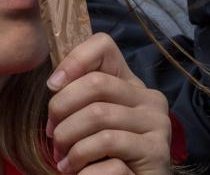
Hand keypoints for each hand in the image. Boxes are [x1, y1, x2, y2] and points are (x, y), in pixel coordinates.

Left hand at [47, 33, 171, 173]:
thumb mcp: (87, 120)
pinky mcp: (157, 151)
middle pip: (95, 83)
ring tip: (62, 157)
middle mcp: (149, 98)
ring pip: (98, 114)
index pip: (103, 46)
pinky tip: (76, 169)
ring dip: (69, 138)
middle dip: (62, 108)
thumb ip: (77, 97)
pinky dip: (82, 158)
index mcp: (130, 84)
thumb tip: (54, 82)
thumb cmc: (101, 155)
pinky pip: (108, 143)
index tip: (52, 85)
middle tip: (52, 134)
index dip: (73, 60)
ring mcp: (157, 123)